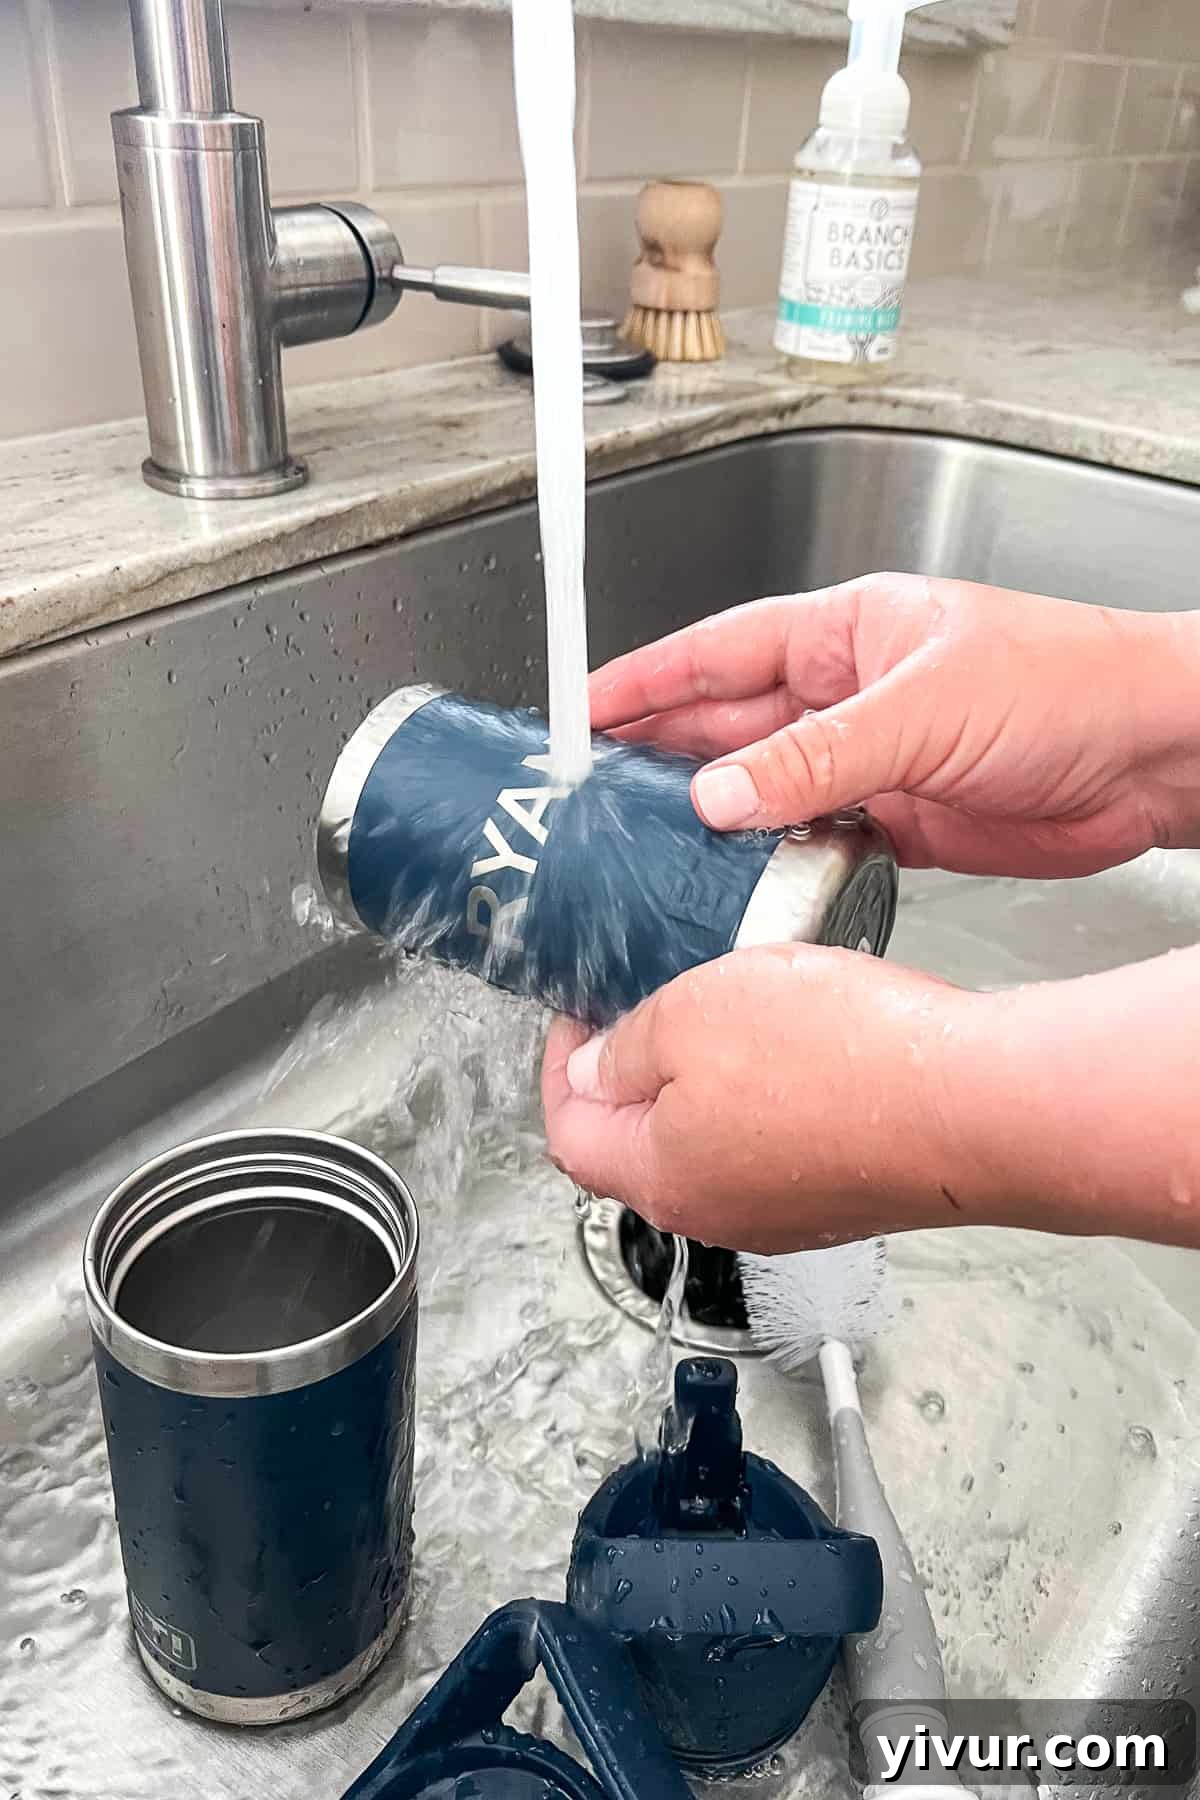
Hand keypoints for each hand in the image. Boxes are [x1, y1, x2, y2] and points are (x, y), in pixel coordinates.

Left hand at [542, 945, 968, 1251]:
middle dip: (634, 1072)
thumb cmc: (841, 1060)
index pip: (571, 1132)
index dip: (561, 1066)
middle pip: (639, 1144)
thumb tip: (597, 1073)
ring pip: (713, 1141)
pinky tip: (802, 1046)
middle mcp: (719, 1212)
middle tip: (649, 1005)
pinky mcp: (845, 1196)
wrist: (976, 1106)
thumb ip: (629, 1047)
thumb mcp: (695, 1013)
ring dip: (707, 1079)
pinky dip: (772, 1095)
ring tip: (732, 1012)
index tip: (578, 1014)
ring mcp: (787, 1212)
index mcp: (661, 1177)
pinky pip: (781, 1142)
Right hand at [590, 573, 1199, 877]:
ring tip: (640, 851)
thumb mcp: (923, 709)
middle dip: (655, 757)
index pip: (716, 652)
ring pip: (761, 793)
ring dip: (708, 822)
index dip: (643, 680)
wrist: (1150, 758)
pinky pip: (807, 846)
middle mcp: (846, 697)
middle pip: (725, 727)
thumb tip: (719, 793)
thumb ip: (817, 757)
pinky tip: (732, 887)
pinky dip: (768, 867)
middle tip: (586, 797)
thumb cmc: (1065, 684)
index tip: (578, 709)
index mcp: (845, 634)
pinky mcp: (894, 825)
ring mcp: (868, 764)